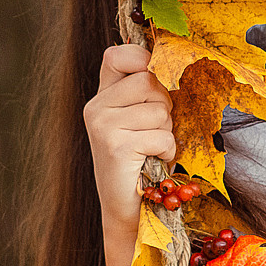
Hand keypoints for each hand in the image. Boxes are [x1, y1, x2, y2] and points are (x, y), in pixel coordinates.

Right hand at [85, 43, 174, 265]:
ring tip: (152, 150)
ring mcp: (102, 125)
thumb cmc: (142, 162)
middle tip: (154, 131)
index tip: (154, 77)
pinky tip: (153, 163)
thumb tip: (170, 60)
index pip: (117, 55)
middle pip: (149, 81)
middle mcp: (95, 107)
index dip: (142, 58)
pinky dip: (167, 151)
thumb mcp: (139, 120)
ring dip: (167, 132)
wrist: (128, 211)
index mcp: (101, 97)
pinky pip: (162, 136)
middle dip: (165, 107)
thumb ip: (146, 92)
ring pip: (159, 109)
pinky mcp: (115, 146)